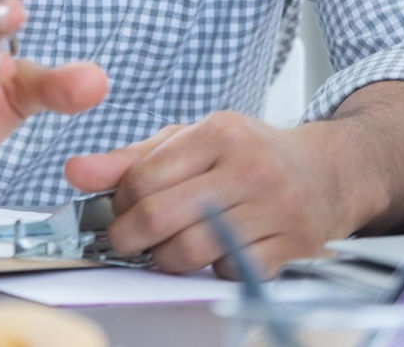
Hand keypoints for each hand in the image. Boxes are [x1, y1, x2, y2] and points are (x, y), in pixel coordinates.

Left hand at [65, 111, 363, 276]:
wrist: (327, 171)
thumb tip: (75, 172)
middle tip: (124, 242)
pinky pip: (230, 270)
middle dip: (130, 237)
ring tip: (164, 251)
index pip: (144, 177)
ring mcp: (275, 208)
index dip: (118, 203)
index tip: (114, 212)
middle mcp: (249, 167)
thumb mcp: (190, 140)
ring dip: (166, 260)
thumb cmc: (247, 154)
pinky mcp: (293, 245)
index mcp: (219, 133)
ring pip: (193, 250)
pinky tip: (211, 253)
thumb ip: (131, 158)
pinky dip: (211, 270)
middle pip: (163, 215)